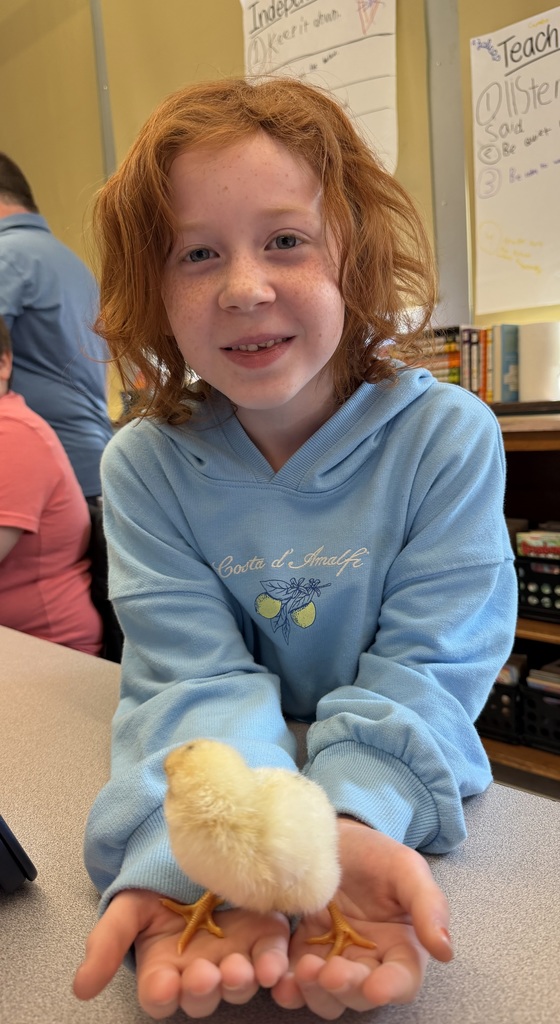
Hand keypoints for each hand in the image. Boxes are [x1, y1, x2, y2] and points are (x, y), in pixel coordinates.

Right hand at [73, 888, 289, 1018]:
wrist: (191, 856)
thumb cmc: (155, 889)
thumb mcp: (126, 909)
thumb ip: (106, 945)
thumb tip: (81, 988)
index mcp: (164, 971)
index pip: (160, 995)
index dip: (162, 993)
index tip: (162, 984)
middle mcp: (200, 972)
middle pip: (202, 995)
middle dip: (203, 989)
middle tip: (204, 975)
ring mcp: (234, 957)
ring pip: (238, 983)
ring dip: (239, 981)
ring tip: (238, 969)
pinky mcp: (264, 938)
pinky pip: (272, 958)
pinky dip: (273, 964)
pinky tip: (272, 966)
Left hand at [272, 822, 452, 1019]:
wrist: (335, 837)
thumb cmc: (376, 853)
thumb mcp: (407, 868)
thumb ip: (428, 905)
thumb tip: (445, 950)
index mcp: (401, 946)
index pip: (402, 980)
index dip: (391, 988)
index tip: (376, 987)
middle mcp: (368, 961)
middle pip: (361, 994)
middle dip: (347, 988)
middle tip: (330, 972)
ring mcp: (334, 959)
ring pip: (327, 997)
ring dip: (315, 993)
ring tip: (304, 970)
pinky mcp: (302, 951)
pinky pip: (294, 979)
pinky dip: (288, 986)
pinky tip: (278, 978)